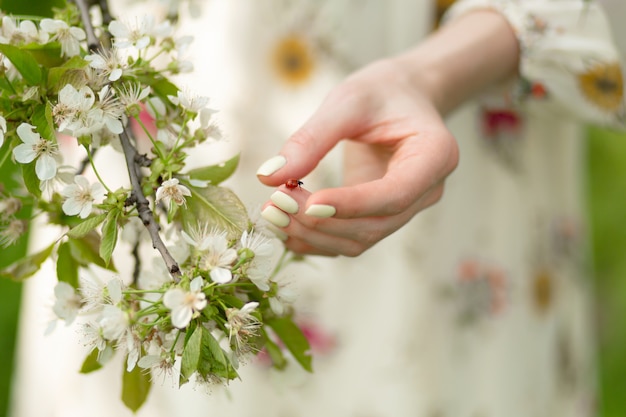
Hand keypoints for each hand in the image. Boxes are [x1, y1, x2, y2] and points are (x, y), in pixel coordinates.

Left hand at [256, 59, 458, 255]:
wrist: (401, 97)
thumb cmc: (381, 92)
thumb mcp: (348, 101)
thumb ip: (311, 138)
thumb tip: (268, 176)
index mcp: (435, 155)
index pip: (395, 195)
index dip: (351, 205)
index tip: (308, 203)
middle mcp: (426, 191)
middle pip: (375, 225)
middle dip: (321, 222)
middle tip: (275, 204)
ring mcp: (405, 208)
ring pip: (360, 239)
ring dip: (313, 235)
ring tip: (272, 213)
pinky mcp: (381, 216)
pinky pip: (350, 238)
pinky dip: (316, 239)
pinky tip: (285, 226)